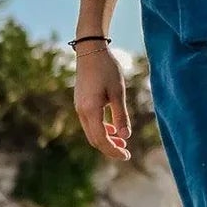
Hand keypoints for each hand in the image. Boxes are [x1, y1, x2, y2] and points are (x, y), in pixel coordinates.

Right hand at [73, 44, 131, 158]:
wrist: (91, 51)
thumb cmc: (107, 69)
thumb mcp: (118, 92)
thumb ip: (121, 115)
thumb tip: (126, 136)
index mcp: (90, 110)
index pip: (102, 139)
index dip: (114, 150)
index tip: (127, 156)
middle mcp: (81, 111)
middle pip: (94, 139)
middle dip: (110, 148)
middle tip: (126, 153)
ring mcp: (79, 107)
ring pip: (91, 132)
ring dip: (106, 139)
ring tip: (122, 143)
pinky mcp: (81, 103)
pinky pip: (90, 123)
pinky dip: (101, 130)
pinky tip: (113, 129)